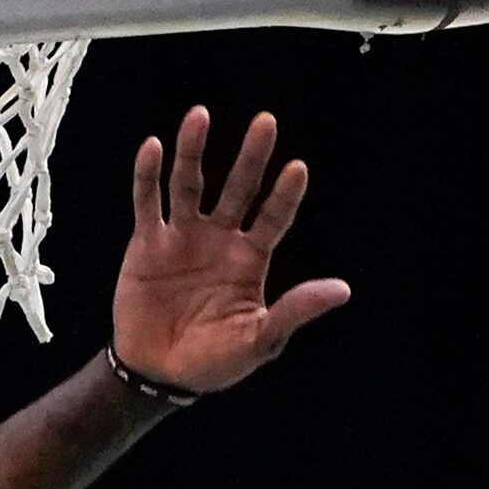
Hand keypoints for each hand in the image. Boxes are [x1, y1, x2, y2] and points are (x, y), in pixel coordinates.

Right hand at [111, 107, 349, 393]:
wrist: (157, 372)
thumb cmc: (213, 361)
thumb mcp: (258, 342)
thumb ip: (293, 312)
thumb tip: (341, 290)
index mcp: (250, 259)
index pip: (273, 217)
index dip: (284, 195)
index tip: (296, 168)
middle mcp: (219, 238)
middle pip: (237, 188)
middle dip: (251, 157)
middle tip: (265, 123)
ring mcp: (182, 237)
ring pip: (189, 184)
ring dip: (193, 150)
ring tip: (200, 116)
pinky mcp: (147, 244)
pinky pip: (148, 203)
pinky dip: (148, 176)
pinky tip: (153, 148)